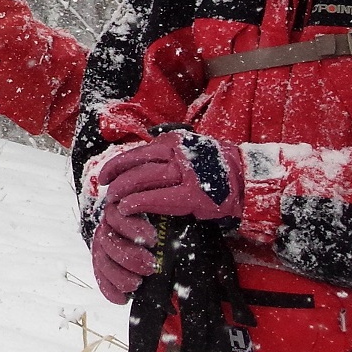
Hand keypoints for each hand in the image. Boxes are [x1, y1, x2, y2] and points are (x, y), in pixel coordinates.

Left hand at [81, 134, 242, 303]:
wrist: (248, 181)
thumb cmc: (214, 170)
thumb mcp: (189, 151)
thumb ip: (166, 154)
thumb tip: (136, 167)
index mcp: (174, 142)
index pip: (137, 153)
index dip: (116, 165)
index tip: (103, 176)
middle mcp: (178, 154)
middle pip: (137, 165)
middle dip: (116, 179)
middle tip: (105, 192)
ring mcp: (187, 174)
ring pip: (145, 179)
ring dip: (124, 191)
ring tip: (114, 202)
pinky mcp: (195, 195)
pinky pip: (160, 198)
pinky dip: (140, 202)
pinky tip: (128, 208)